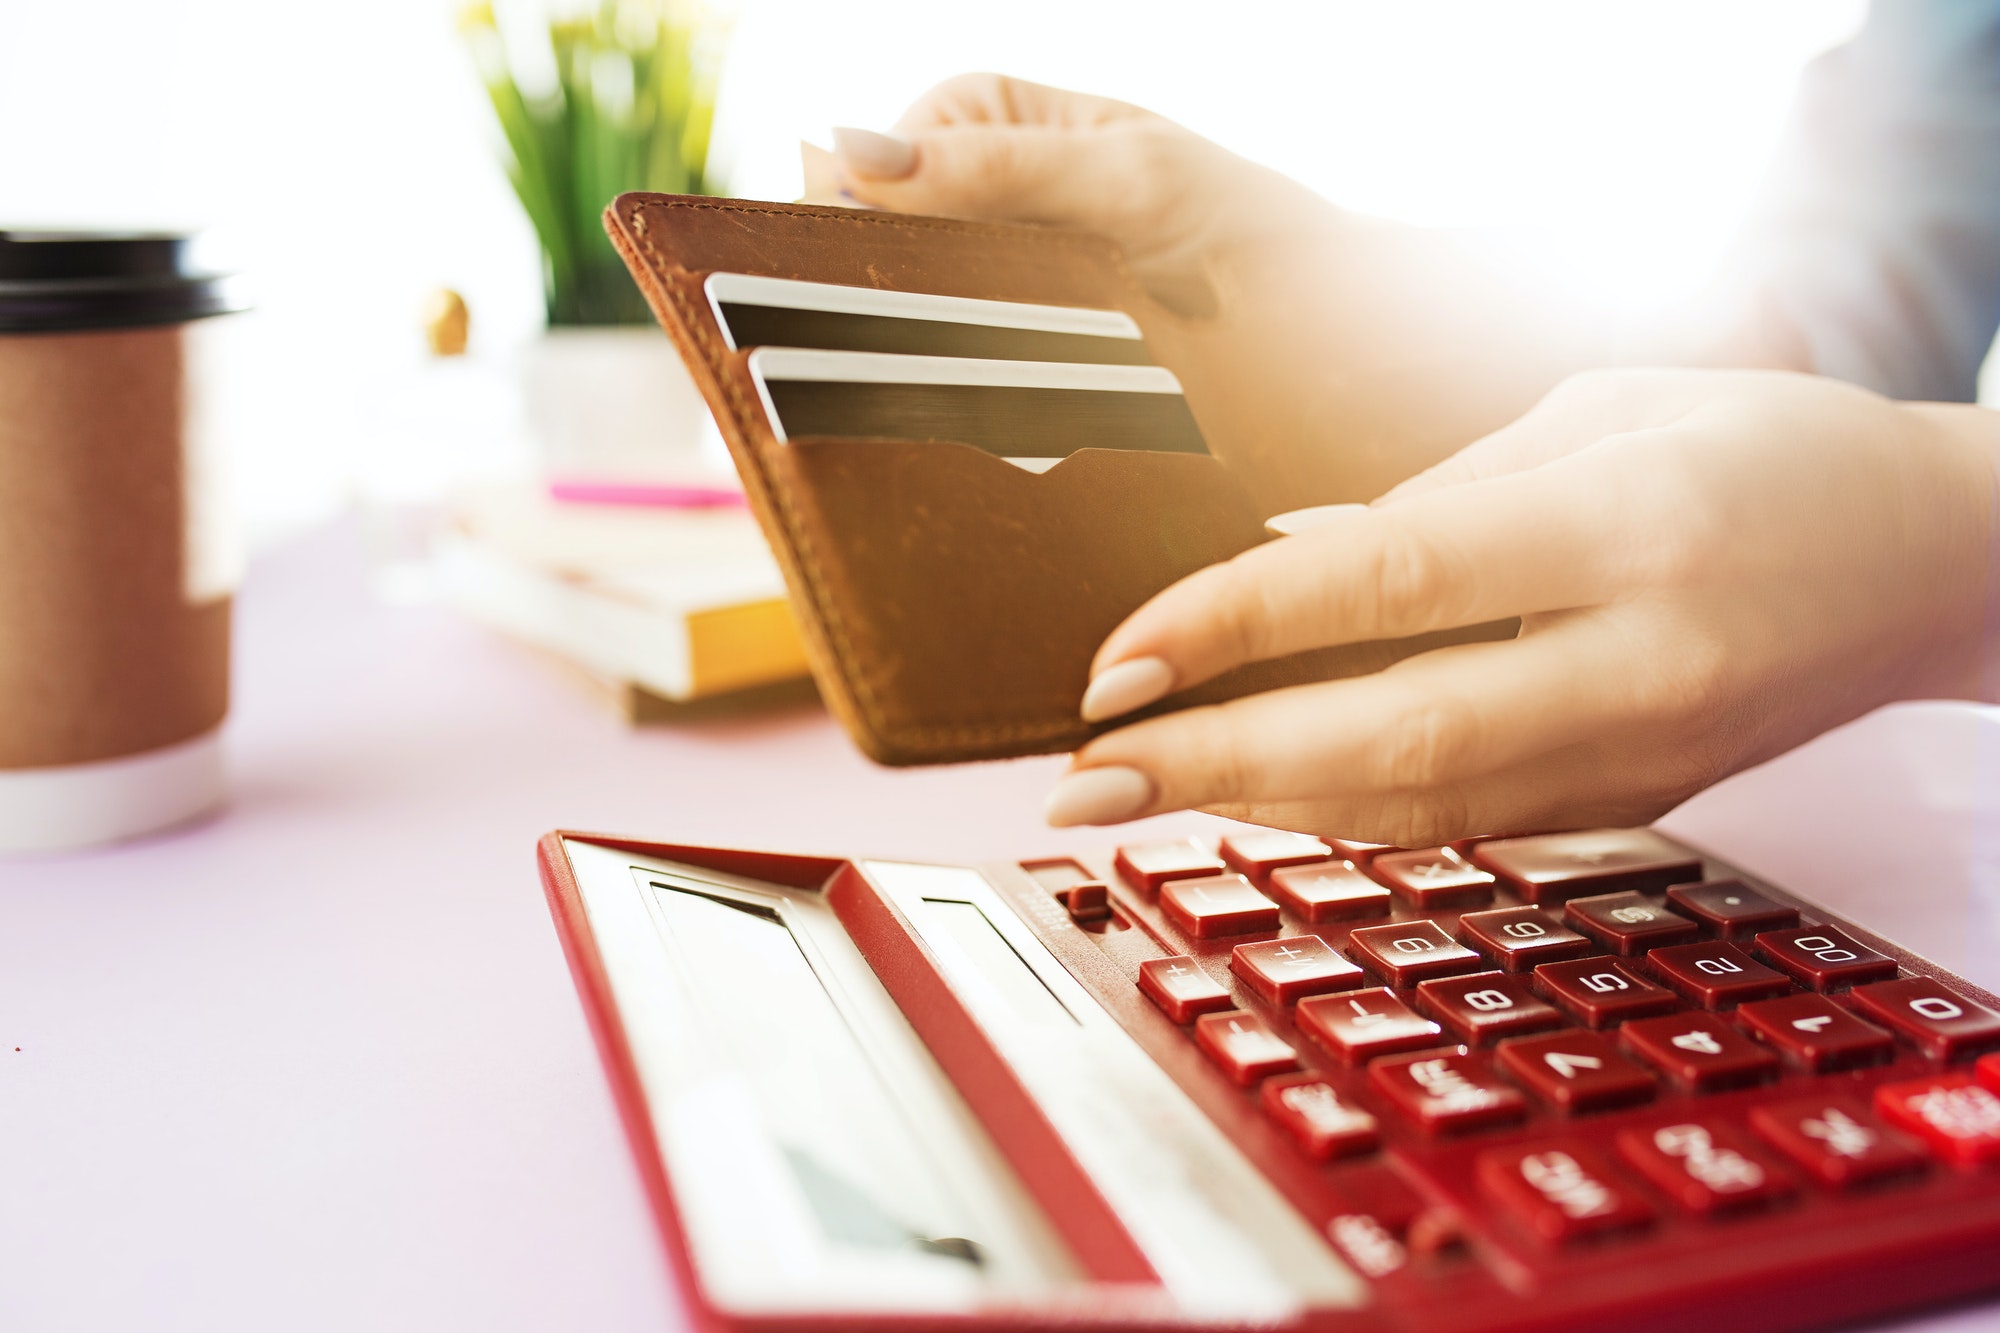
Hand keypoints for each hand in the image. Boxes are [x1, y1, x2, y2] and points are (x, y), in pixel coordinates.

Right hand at [832, 75, 1612, 505]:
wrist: (1385, 357)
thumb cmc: (1276, 239)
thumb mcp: (1139, 183)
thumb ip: (999, 166)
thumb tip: (847, 154)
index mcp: (1000, 138)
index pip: (867, 168)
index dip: (836, 227)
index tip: (817, 293)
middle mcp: (994, 224)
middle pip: (874, 269)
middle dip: (861, 324)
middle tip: (849, 387)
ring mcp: (1014, 319)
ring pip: (910, 354)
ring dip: (905, 399)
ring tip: (897, 446)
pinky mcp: (1039, 404)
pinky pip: (966, 422)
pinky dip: (958, 453)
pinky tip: (958, 483)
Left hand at [1042, 368, 1997, 844]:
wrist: (1930, 563)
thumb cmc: (1771, 451)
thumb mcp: (1598, 411)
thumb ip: (1432, 494)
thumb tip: (1280, 561)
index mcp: (1624, 526)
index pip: (1386, 587)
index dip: (1231, 628)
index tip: (1115, 661)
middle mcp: (1633, 661)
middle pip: (1388, 742)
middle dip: (1212, 767)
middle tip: (1081, 776)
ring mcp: (1641, 753)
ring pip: (1416, 809)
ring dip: (1257, 807)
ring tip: (1132, 793)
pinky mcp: (1634, 800)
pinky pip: (1460, 821)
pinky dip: (1343, 815)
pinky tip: (1253, 798)